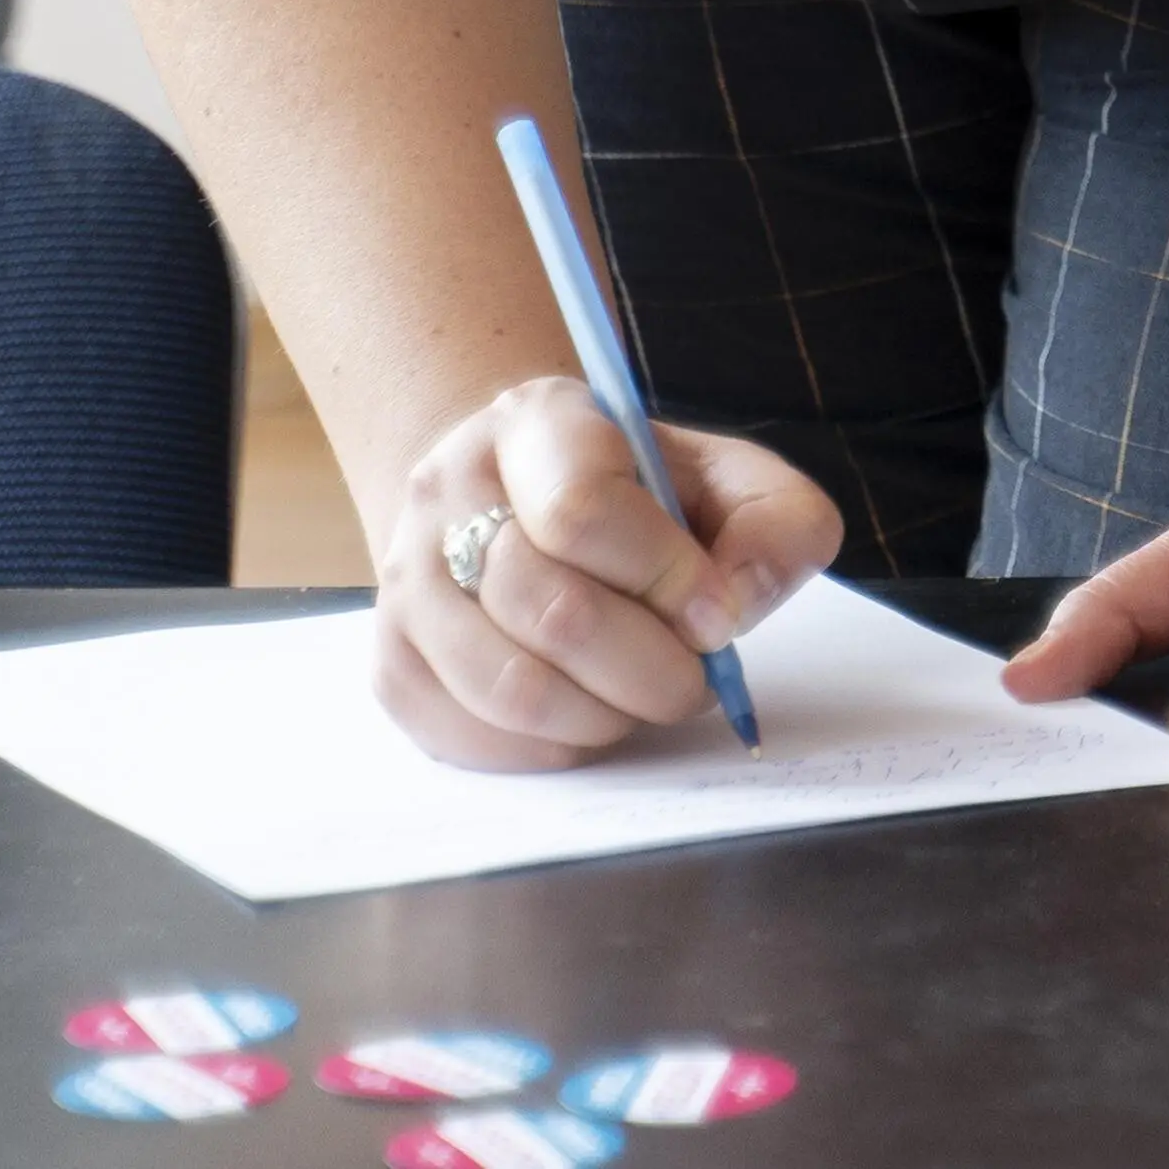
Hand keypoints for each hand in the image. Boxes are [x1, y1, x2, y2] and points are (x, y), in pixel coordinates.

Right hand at [371, 375, 841, 769]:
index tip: (720, 618)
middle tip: (694, 682)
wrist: (517, 497)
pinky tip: (589, 719)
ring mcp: (407, 581)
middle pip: (546, 610)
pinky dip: (547, 749)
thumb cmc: (642, 494)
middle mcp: (448, 491)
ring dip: (602, 717)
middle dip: (647, 668)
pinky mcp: (392, 662)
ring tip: (643, 700)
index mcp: (537, 420)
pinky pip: (466, 737)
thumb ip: (776, 524)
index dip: (665, 579)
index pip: (581, 511)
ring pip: (505, 686)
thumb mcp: (733, 477)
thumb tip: (734, 606)